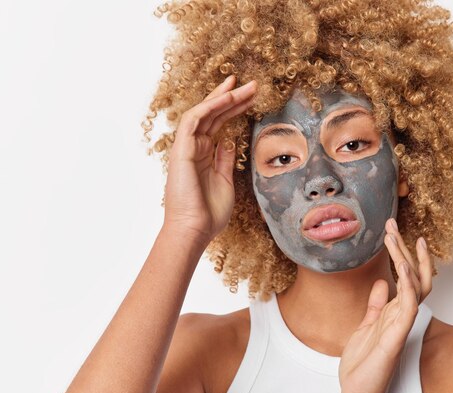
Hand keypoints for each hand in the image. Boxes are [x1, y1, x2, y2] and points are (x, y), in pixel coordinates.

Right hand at [163, 75, 256, 243]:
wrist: (195, 229)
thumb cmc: (209, 212)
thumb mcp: (224, 181)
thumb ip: (224, 159)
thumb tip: (229, 141)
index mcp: (204, 155)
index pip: (219, 123)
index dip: (233, 107)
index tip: (250, 95)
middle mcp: (194, 147)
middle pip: (213, 114)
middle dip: (232, 97)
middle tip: (251, 84)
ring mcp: (186, 148)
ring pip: (203, 113)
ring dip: (222, 98)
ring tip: (242, 86)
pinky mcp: (181, 150)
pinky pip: (193, 121)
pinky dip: (208, 107)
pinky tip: (225, 98)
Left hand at [339, 218, 432, 392]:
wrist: (357, 391)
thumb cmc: (363, 363)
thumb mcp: (366, 325)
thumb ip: (377, 305)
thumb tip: (383, 283)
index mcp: (395, 311)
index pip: (408, 277)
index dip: (404, 254)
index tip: (394, 231)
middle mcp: (402, 315)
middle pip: (414, 276)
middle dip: (404, 248)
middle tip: (391, 223)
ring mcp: (401, 325)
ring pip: (414, 286)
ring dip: (405, 260)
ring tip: (394, 238)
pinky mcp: (395, 337)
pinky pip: (408, 309)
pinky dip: (410, 288)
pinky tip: (405, 271)